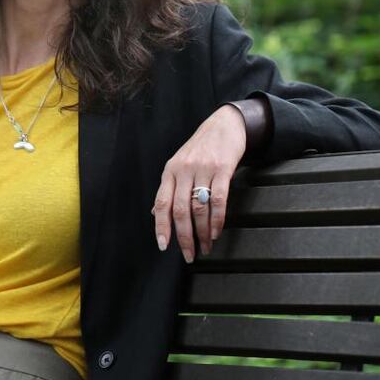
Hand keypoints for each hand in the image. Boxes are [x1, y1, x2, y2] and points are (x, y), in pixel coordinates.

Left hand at [153, 105, 246, 261]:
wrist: (224, 124)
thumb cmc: (201, 147)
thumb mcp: (179, 164)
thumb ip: (169, 188)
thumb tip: (155, 212)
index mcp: (170, 171)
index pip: (161, 203)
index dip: (161, 226)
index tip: (163, 246)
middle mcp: (183, 170)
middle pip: (180, 210)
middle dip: (184, 237)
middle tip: (189, 254)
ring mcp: (202, 169)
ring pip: (199, 208)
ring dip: (202, 232)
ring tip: (205, 246)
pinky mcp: (222, 169)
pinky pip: (218, 200)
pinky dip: (217, 220)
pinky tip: (216, 231)